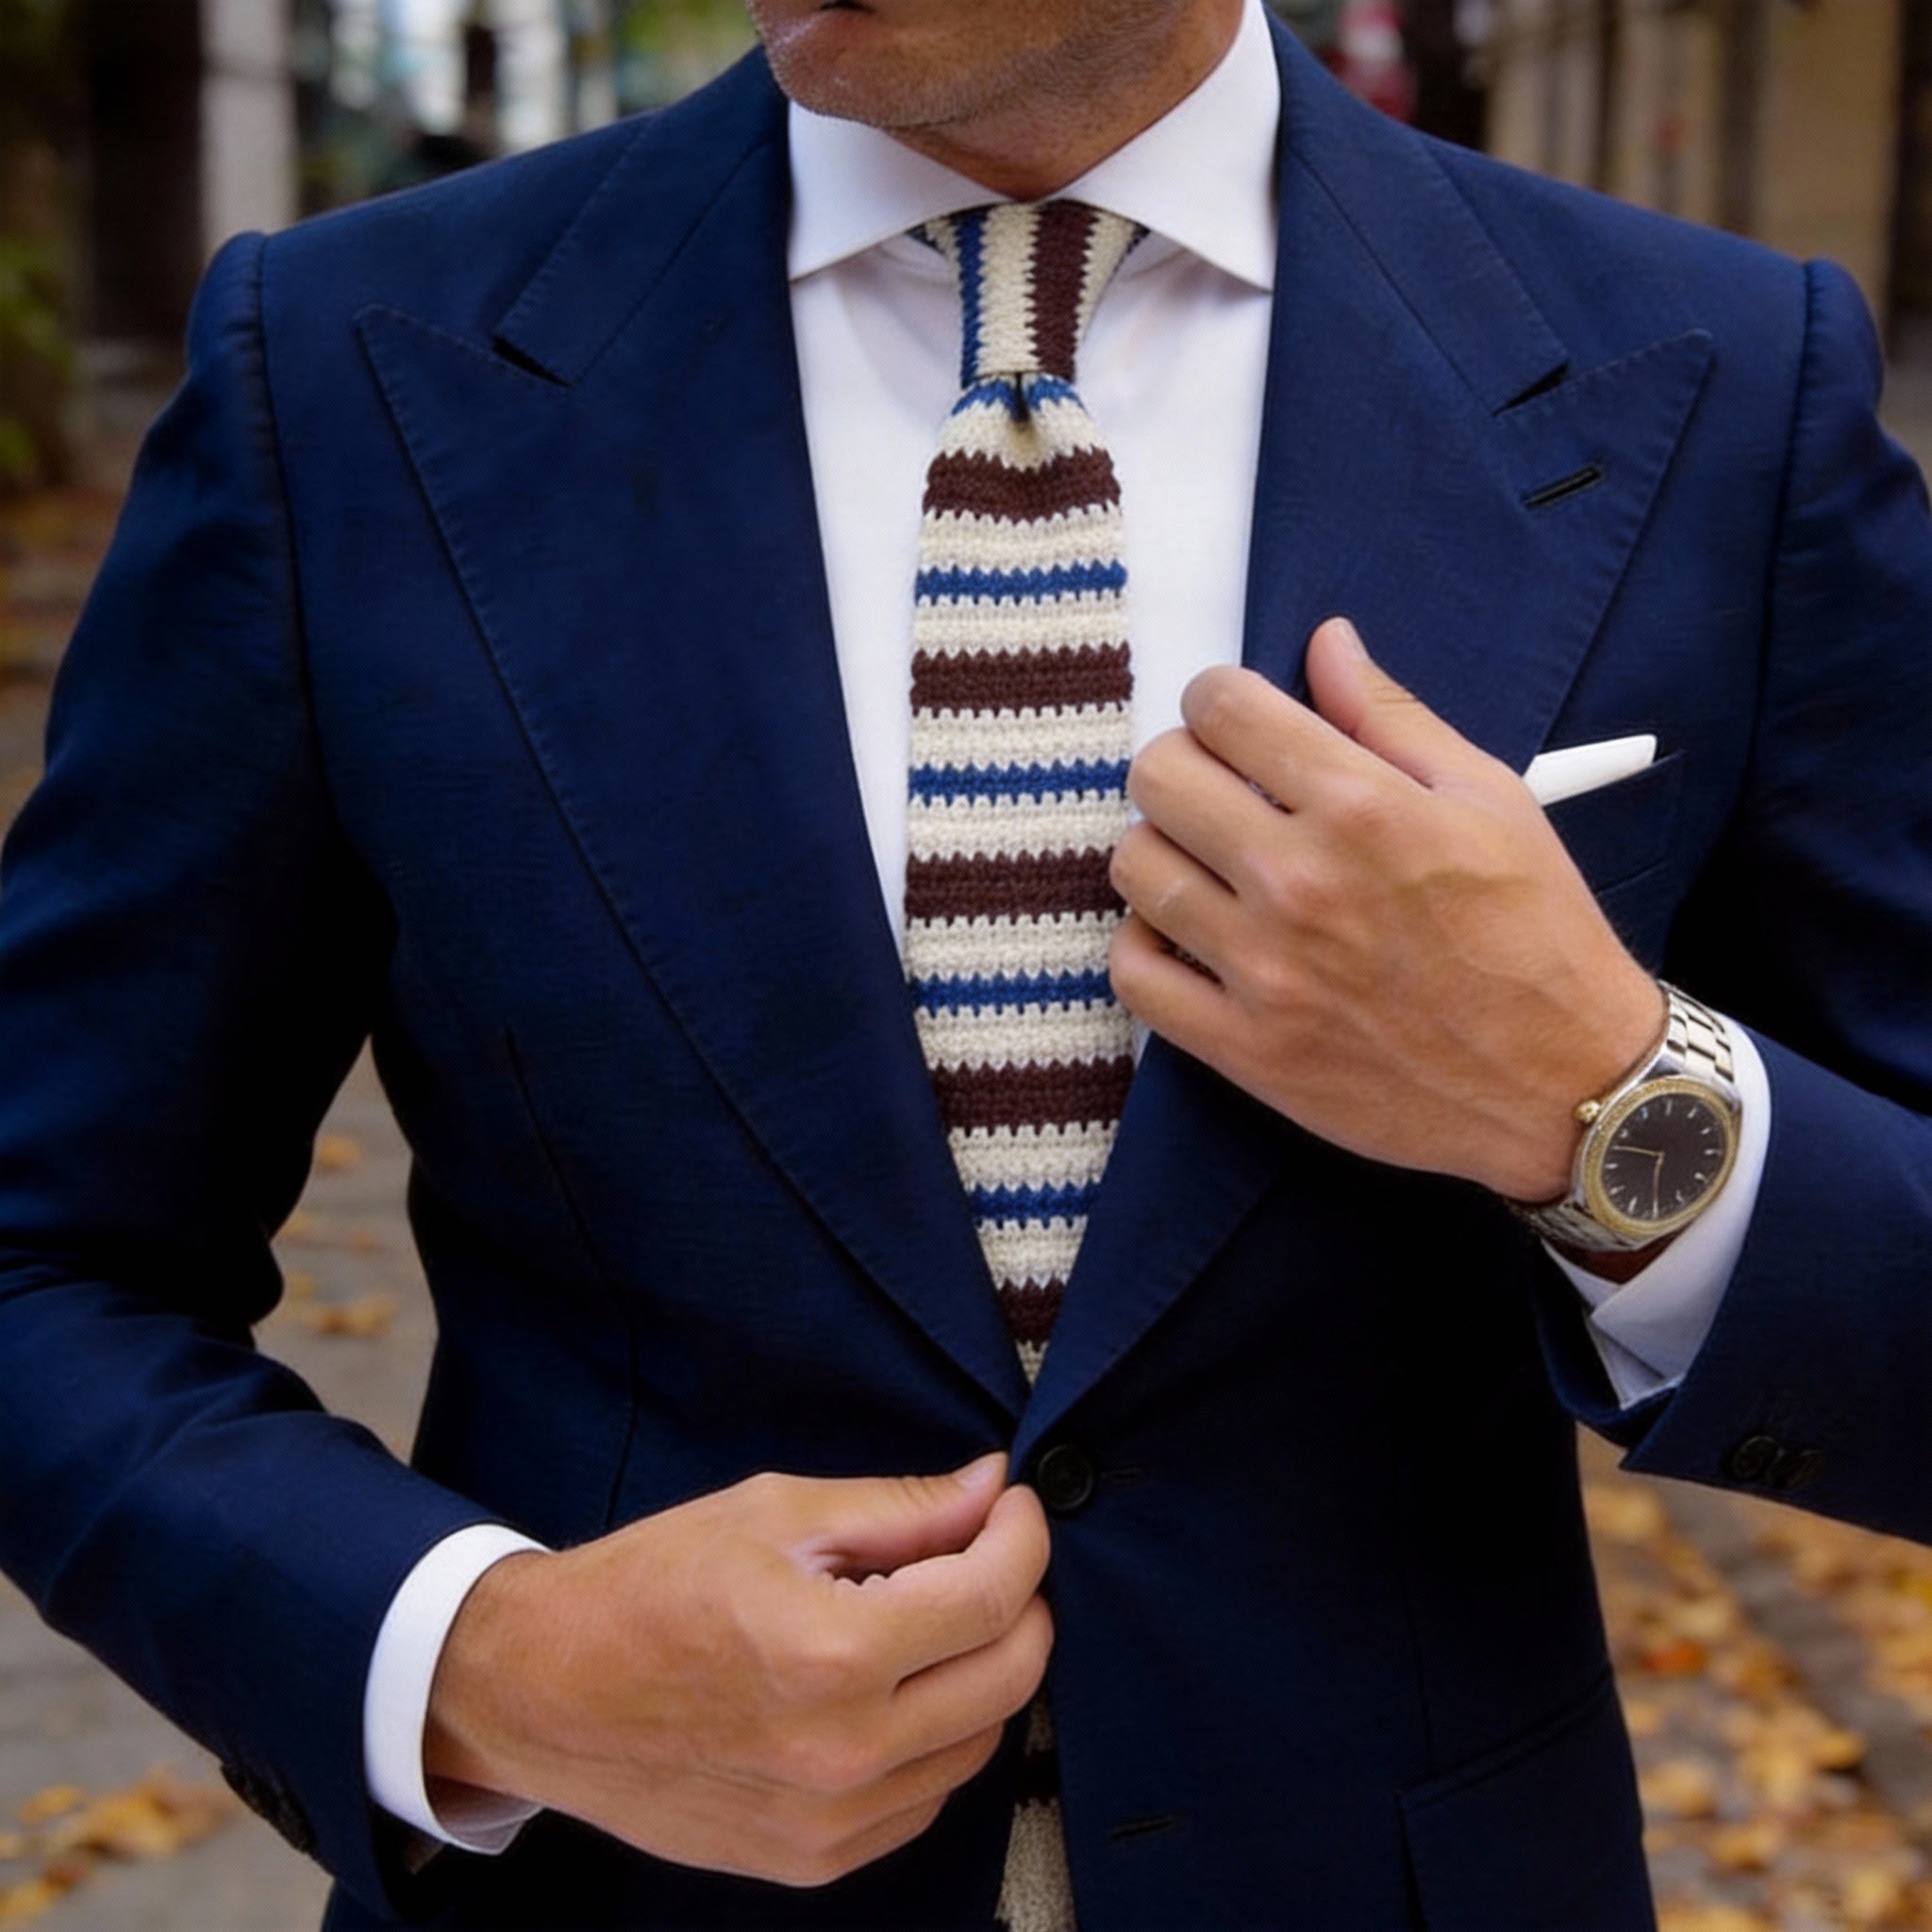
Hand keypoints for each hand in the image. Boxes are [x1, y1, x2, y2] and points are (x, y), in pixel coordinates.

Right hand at [424, 1454, 1051, 1886]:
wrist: (544, 1691)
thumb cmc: (649, 1586)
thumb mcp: (774, 1512)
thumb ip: (900, 1508)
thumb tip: (991, 1489)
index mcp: (832, 1652)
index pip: (993, 1595)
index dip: (1023, 1536)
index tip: (1016, 1506)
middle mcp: (844, 1751)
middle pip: (1011, 1676)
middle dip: (1022, 1599)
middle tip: (990, 1552)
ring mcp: (831, 1822)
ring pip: (980, 1743)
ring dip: (983, 1671)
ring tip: (935, 1616)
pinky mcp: (813, 1861)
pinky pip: (925, 1798)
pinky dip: (937, 1737)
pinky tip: (894, 1688)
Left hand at [1107, 617, 1665, 1203]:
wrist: (1564, 1084)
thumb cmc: (1537, 936)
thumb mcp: (1490, 799)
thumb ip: (1391, 717)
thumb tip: (1325, 643)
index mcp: (1360, 808)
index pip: (1222, 708)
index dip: (1218, 698)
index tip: (1234, 719)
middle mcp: (1299, 882)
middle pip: (1159, 777)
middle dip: (1182, 763)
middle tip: (1219, 786)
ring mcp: (1264, 970)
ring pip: (1135, 867)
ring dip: (1159, 847)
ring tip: (1204, 860)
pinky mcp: (1246, 1048)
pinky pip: (1135, 975)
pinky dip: (1144, 944)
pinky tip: (1185, 932)